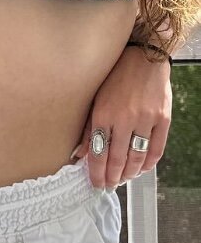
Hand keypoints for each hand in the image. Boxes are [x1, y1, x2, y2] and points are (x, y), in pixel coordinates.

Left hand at [72, 45, 171, 188]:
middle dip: (112, 177)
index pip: (98, 154)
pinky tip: (141, 169)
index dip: (96, 173)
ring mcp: (146, 119)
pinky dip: (148, 163)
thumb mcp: (95, 99)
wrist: (143, 56)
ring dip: (129, 173)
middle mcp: (125, 119)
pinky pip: (157, 149)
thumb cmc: (115, 77)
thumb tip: (79, 155)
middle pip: (117, 159)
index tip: (95, 183)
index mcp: (104, 114)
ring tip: (122, 179)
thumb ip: (89, 129)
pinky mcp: (162, 118)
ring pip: (137, 157)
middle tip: (108, 186)